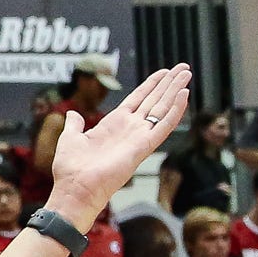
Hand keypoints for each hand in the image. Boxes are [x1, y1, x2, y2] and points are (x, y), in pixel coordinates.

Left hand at [42, 65, 194, 219]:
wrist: (76, 188)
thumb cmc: (71, 169)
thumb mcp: (70, 138)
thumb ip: (75, 124)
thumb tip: (73, 114)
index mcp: (114, 125)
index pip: (138, 99)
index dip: (151, 85)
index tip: (163, 72)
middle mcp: (130, 129)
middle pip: (154, 100)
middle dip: (169, 83)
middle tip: (183, 68)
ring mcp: (138, 137)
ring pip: (162, 108)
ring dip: (175, 90)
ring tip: (186, 74)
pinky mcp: (144, 147)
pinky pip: (164, 126)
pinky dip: (175, 110)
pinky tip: (184, 94)